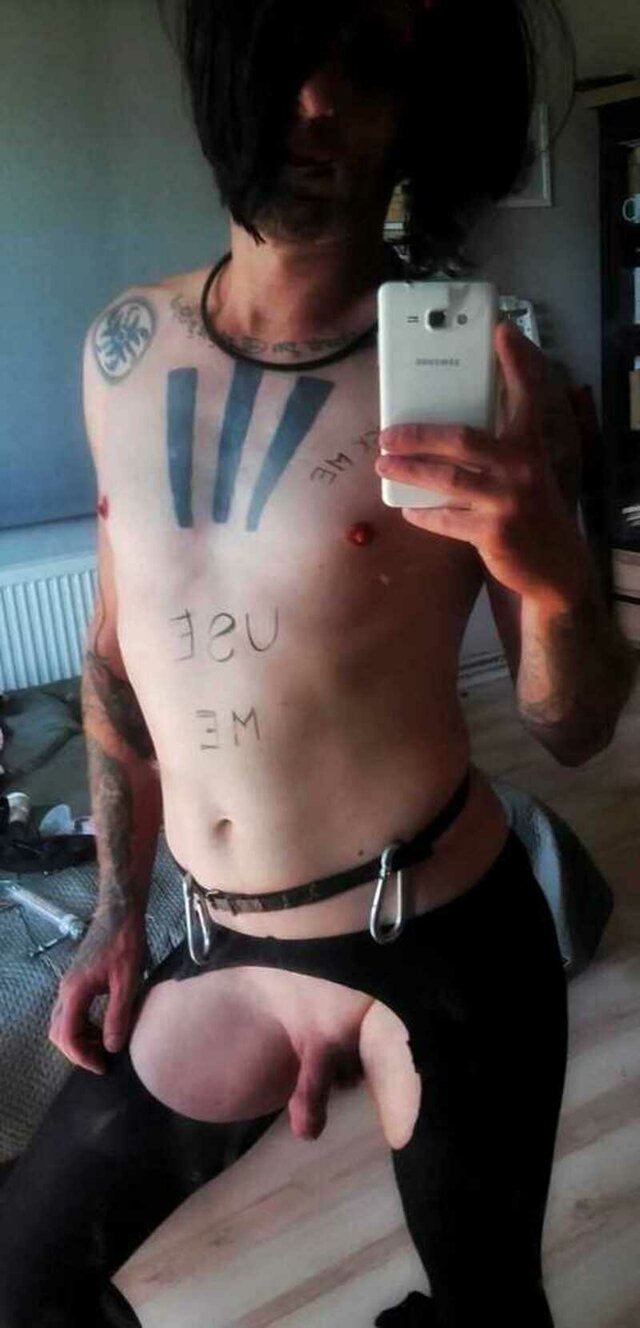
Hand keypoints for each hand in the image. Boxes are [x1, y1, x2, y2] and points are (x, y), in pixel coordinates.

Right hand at [48, 906, 145, 1073]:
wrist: (120, 913)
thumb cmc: (125, 943)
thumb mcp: (127, 980)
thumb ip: (118, 1014)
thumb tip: (112, 1047)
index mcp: (75, 992)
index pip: (66, 1036)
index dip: (82, 1056)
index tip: (102, 1065)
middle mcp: (65, 990)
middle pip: (58, 1032)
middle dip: (77, 1051)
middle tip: (102, 1060)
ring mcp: (69, 984)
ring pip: (63, 1023)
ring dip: (80, 1039)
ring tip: (105, 1045)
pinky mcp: (77, 980)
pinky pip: (72, 1011)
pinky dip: (83, 1025)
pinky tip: (104, 1026)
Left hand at [375, 320, 586, 608]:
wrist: (552, 566)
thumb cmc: (528, 510)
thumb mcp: (525, 473)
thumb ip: (498, 449)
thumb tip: (444, 430)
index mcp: (531, 445)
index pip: (527, 395)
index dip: (516, 362)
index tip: (502, 330)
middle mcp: (522, 467)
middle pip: (462, 439)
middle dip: (418, 435)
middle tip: (386, 434)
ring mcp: (507, 500)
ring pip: (446, 479)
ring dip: (409, 471)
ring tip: (384, 464)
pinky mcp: (492, 532)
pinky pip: (445, 518)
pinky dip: (423, 514)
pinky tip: (408, 509)